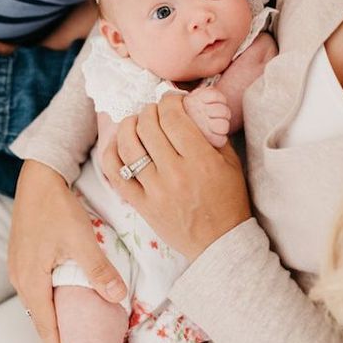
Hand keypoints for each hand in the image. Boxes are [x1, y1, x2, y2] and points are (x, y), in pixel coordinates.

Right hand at [8, 160, 127, 342]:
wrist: (38, 176)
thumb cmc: (58, 206)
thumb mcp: (81, 237)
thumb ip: (98, 269)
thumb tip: (118, 298)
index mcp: (32, 281)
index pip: (46, 330)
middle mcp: (21, 279)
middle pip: (40, 321)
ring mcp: (19, 267)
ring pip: (37, 306)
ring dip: (52, 325)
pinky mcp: (23, 256)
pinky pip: (36, 290)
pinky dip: (49, 305)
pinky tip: (62, 306)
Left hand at [104, 94, 250, 260]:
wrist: (220, 242)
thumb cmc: (229, 200)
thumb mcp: (230, 162)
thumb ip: (211, 133)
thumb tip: (193, 108)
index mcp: (200, 160)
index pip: (173, 118)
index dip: (169, 101)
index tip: (171, 100)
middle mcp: (175, 173)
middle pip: (148, 127)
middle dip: (149, 110)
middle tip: (154, 111)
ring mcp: (155, 190)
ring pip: (128, 146)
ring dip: (128, 126)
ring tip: (135, 122)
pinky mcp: (141, 205)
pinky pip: (116, 175)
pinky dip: (111, 154)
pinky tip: (117, 144)